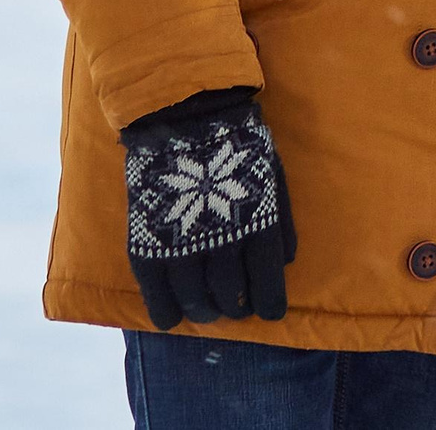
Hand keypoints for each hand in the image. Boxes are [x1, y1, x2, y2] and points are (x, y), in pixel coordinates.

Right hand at [119, 88, 295, 330]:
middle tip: (235, 309)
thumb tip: (285, 261)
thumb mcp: (274, 176)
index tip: (269, 315)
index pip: (267, 282)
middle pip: (231, 296)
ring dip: (204, 312)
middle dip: (236, 308)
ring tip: (207, 312)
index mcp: (259, 226)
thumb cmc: (238, 144)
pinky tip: (170, 319)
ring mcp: (183, 246)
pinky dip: (164, 311)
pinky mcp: (149, 244)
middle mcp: (223, 243)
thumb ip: (281, 220)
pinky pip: (156, 291)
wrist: (186, 117)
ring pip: (195, 299)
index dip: (269, 304)